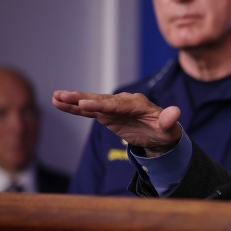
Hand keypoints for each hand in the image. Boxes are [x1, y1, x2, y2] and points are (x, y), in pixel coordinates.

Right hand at [52, 90, 181, 155]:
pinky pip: (89, 111)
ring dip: (73, 101)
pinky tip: (59, 104)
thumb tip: (175, 112)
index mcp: (138, 103)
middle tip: (63, 95)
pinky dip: (75, 108)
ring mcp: (114, 107)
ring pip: (91, 103)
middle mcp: (124, 101)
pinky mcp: (107, 114)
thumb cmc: (166, 131)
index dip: (101, 105)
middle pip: (100, 100)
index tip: (86, 104)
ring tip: (56, 97)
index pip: (117, 104)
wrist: (161, 134)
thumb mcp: (170, 129)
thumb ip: (169, 120)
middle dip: (82, 98)